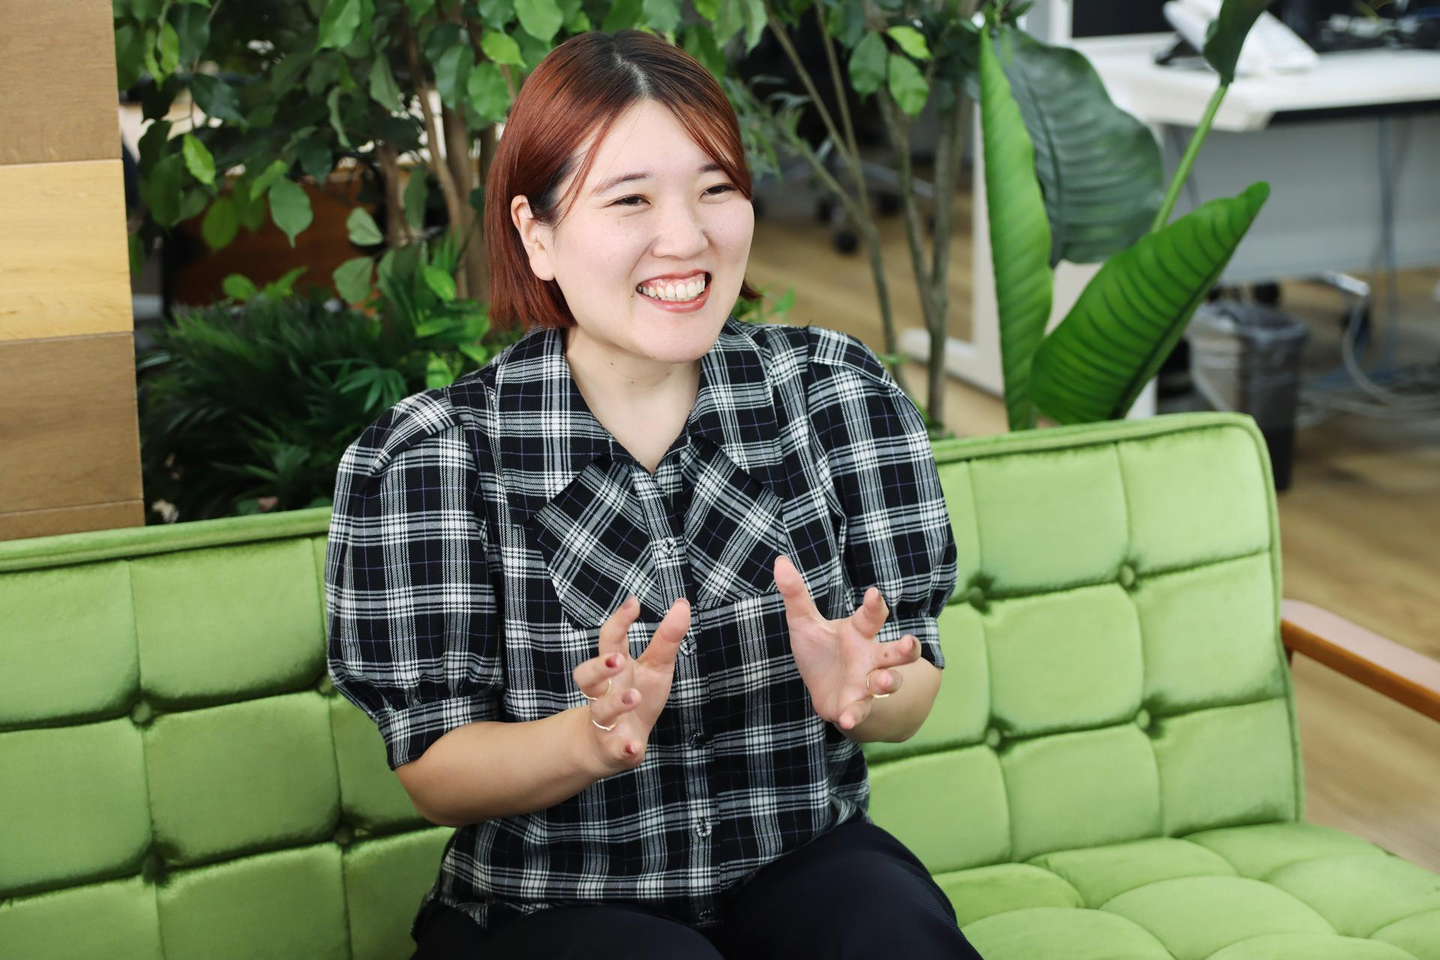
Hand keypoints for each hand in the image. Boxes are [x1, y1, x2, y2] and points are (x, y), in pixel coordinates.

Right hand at [573, 594, 689, 776]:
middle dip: (599, 666)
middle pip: (587, 675)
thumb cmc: (636, 696)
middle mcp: (603, 692)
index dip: (619, 621)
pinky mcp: (613, 746)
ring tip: (634, 696)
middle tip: (618, 658)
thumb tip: (682, 604)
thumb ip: (667, 638)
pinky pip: (614, 748)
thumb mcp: (655, 666)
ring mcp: (606, 720)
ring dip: (615, 703)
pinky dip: (622, 747)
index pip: (609, 640)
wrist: (614, 744)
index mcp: (615, 668)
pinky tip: (633, 745)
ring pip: (600, 710)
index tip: (633, 604)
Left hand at [773, 554, 922, 731]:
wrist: (826, 689)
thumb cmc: (821, 651)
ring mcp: (867, 682)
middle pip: (897, 652)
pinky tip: (847, 721)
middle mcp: (871, 656)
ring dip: (888, 681)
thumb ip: (796, 595)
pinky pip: (860, 711)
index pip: (871, 616)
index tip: (874, 594)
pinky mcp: (856, 705)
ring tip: (881, 681)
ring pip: (889, 681)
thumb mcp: (804, 622)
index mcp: (859, 632)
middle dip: (907, 648)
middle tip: (911, 643)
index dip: (875, 605)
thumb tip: (779, 561)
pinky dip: (855, 715)